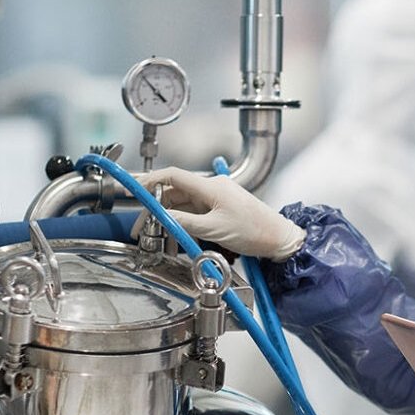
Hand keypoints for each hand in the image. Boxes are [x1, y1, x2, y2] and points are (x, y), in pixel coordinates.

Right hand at [138, 167, 305, 259]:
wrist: (279, 238)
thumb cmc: (255, 231)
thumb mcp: (214, 230)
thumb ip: (185, 222)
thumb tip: (163, 218)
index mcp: (210, 186)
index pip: (173, 176)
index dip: (151, 181)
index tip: (135, 190)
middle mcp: (212, 188)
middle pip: (174, 193)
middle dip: (156, 209)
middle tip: (142, 228)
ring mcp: (216, 198)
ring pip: (183, 205)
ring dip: (169, 218)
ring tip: (158, 236)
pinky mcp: (220, 208)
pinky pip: (195, 213)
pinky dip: (183, 222)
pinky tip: (177, 235)